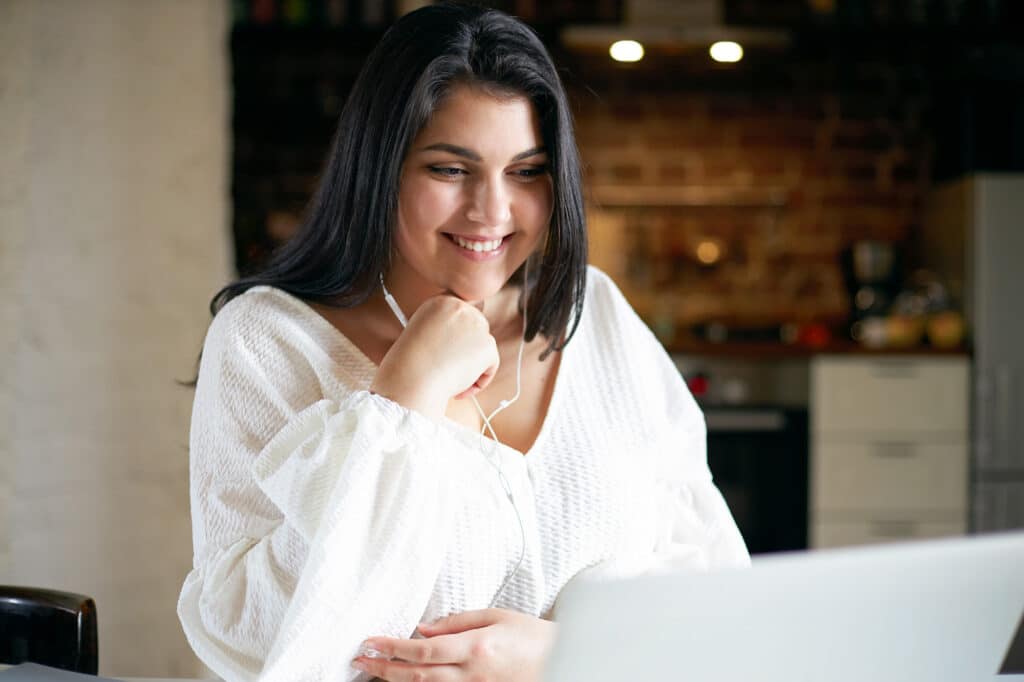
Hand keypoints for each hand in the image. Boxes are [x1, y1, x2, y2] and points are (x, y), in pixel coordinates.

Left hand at [352, 608, 556, 681]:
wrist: (562, 660)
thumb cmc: (532, 635)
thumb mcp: (496, 616)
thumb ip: (457, 622)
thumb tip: (422, 628)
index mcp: (477, 648)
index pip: (424, 649)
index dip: (393, 647)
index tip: (371, 641)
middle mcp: (473, 675)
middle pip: (418, 675)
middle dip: (384, 668)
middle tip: (360, 660)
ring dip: (396, 681)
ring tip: (373, 672)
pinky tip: (405, 681)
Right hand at [370, 295, 499, 419]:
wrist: (412, 378)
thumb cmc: (410, 366)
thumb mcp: (422, 336)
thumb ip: (444, 331)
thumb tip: (463, 342)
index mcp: (440, 302)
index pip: (461, 314)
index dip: (459, 334)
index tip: (449, 351)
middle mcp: (460, 307)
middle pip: (477, 328)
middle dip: (469, 350)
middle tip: (452, 369)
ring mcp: (476, 324)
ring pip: (484, 348)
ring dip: (473, 367)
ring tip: (451, 381)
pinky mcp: (487, 344)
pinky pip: (491, 366)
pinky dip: (479, 382)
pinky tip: (460, 389)